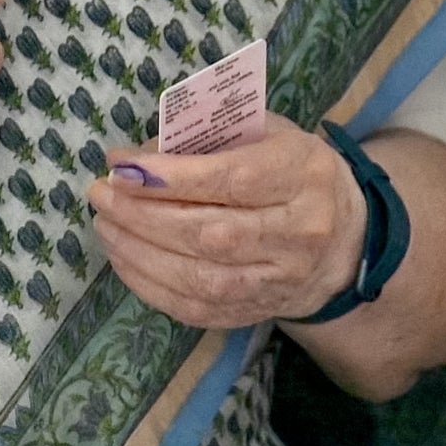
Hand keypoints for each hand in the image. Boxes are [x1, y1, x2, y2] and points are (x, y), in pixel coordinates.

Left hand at [88, 115, 366, 328]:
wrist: (343, 241)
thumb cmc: (294, 172)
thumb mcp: (269, 134)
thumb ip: (214, 135)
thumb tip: (143, 151)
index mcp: (303, 175)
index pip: (232, 179)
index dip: (171, 176)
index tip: (122, 163)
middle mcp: (298, 234)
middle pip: (210, 232)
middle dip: (143, 214)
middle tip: (101, 194)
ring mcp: (279, 280)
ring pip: (200, 276)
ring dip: (139, 252)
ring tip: (105, 225)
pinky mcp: (257, 311)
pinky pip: (196, 308)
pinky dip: (151, 285)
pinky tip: (123, 259)